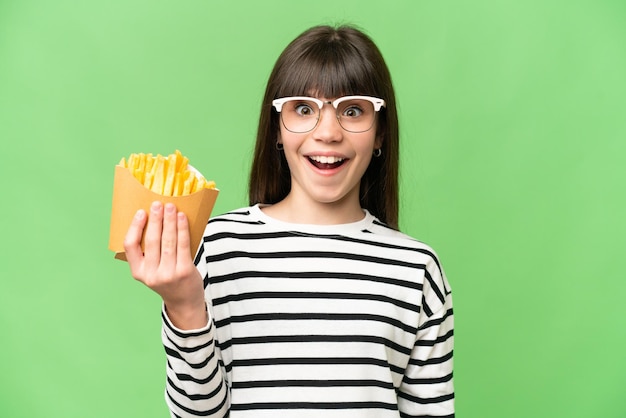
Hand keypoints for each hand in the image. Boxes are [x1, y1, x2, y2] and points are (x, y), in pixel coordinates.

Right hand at [124, 201, 206, 328]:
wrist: (184, 302)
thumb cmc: (168, 279)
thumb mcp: (152, 270)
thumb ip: (150, 251)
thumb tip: (155, 219)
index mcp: (138, 272)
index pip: (130, 246)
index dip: (135, 227)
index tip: (141, 212)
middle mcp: (151, 274)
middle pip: (151, 241)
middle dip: (155, 219)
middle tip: (158, 204)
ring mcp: (168, 274)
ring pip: (168, 241)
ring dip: (170, 221)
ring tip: (171, 207)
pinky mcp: (184, 272)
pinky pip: (183, 245)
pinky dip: (182, 229)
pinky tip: (182, 218)